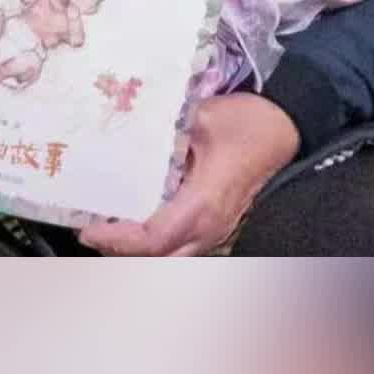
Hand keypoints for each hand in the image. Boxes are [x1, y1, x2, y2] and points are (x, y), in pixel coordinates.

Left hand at [78, 94, 300, 256]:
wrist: (286, 126)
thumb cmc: (249, 122)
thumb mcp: (203, 116)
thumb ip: (163, 128)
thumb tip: (124, 128)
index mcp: (203, 204)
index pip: (153, 238)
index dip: (117, 238)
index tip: (87, 227)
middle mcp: (209, 227)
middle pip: (157, 257)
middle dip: (120, 249)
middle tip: (89, 228)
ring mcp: (216, 230)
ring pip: (169, 255)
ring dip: (137, 248)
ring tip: (106, 226)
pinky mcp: (217, 223)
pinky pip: (180, 244)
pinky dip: (154, 240)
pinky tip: (135, 219)